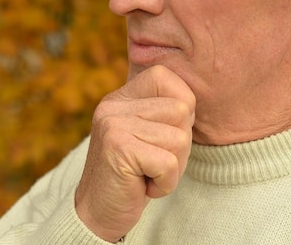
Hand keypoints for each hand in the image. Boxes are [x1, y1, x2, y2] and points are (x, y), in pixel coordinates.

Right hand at [75, 65, 195, 242]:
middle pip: (181, 110)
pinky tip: (143, 186)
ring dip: (173, 167)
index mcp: (120, 97)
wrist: (98, 213)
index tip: (164, 136)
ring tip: (147, 173)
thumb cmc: (133, 175)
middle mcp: (113, 105)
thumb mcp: (147, 135)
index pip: (165, 76)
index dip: (180, 107)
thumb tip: (192, 101)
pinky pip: (169, 163)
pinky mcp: (118, 148)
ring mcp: (113, 124)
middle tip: (154, 161)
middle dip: (179, 144)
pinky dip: (165, 183)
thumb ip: (163, 113)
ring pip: (179, 138)